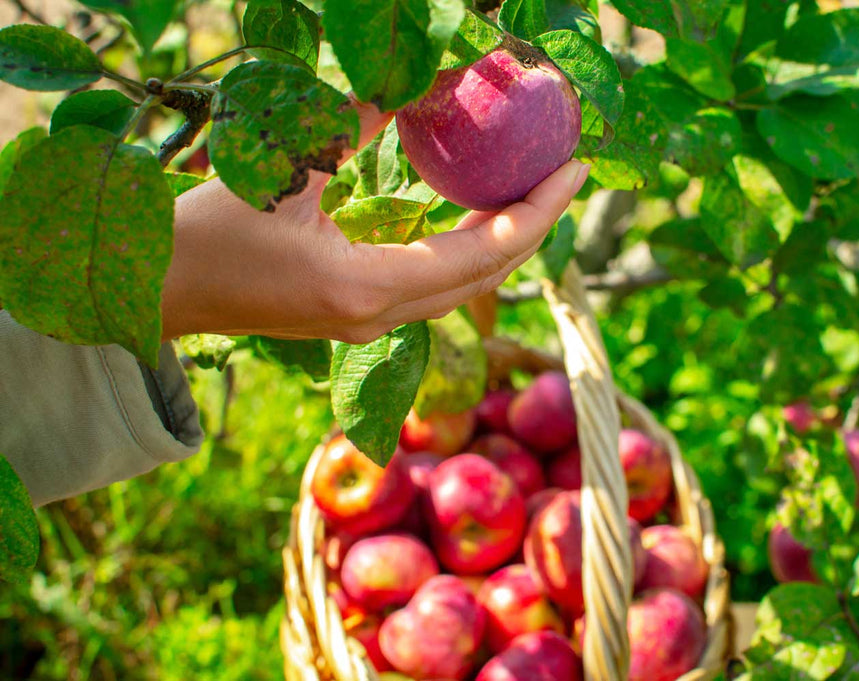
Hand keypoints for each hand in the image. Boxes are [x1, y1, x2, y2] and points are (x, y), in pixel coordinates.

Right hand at [160, 103, 589, 343]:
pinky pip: (433, 289)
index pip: (482, 253)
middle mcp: (378, 318)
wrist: (158, 290)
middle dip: (533, 227)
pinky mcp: (354, 321)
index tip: (573, 171)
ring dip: (501, 244)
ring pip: (461, 289)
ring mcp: (367, 327)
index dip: (535, 212)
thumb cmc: (207, 232)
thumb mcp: (285, 166)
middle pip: (484, 278)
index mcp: (367, 286)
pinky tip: (473, 218)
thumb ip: (353, 123)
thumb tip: (413, 80)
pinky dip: (465, 255)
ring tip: (531, 192)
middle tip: (564, 174)